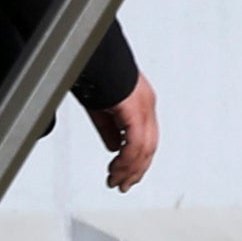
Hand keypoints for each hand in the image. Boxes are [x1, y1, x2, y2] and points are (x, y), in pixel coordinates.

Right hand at [90, 75, 163, 192]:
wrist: (92, 55)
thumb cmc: (96, 74)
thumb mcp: (102, 109)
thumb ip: (110, 129)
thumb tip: (114, 147)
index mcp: (141, 103)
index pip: (146, 140)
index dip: (137, 161)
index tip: (125, 176)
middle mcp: (147, 105)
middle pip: (149, 147)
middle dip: (135, 170)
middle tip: (122, 185)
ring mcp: (143, 106)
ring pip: (144, 148)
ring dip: (129, 169)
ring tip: (116, 181)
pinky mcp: (134, 109)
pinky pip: (135, 143)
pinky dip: (126, 159)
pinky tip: (116, 168)